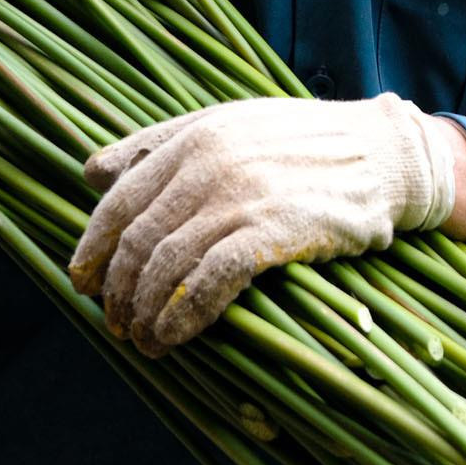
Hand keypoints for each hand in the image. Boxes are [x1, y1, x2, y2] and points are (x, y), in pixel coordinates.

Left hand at [67, 93, 457, 355]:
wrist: (384, 155)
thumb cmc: (302, 143)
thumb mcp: (225, 124)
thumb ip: (156, 145)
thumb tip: (90, 172)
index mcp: (192, 138)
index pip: (119, 200)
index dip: (93, 248)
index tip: (81, 283)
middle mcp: (209, 164)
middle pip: (139, 241)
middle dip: (119, 291)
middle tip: (115, 325)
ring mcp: (241, 197)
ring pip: (168, 266)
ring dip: (146, 313)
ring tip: (141, 340)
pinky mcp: (273, 231)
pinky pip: (211, 282)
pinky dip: (183, 316)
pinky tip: (173, 338)